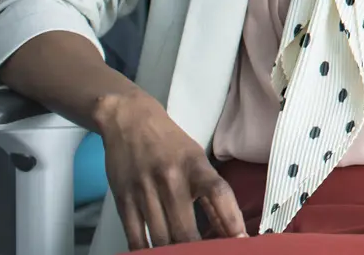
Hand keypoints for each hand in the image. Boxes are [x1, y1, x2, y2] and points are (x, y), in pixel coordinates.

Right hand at [93, 90, 246, 247]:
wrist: (129, 121)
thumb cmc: (169, 143)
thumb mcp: (196, 159)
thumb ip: (210, 193)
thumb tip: (228, 227)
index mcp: (195, 165)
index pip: (218, 193)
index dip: (231, 219)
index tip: (240, 240)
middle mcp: (170, 179)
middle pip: (185, 228)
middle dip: (197, 249)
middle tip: (208, 254)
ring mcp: (144, 192)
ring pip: (160, 238)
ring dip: (172, 252)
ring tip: (183, 254)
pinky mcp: (123, 201)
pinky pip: (135, 236)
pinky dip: (145, 251)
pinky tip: (156, 254)